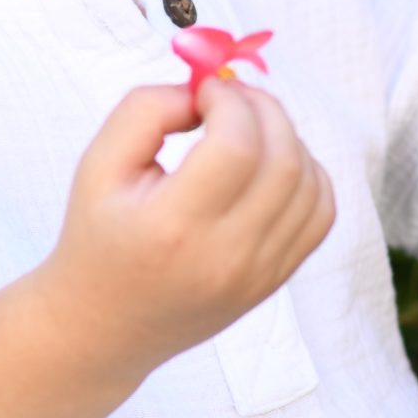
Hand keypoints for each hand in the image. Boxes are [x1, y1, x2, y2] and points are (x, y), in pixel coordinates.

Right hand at [44, 76, 336, 377]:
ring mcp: (258, 274)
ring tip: (247, 129)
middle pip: (283, 160)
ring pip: (310, 183)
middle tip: (230, 99)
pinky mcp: (274, 280)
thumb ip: (146, 110)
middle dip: (263, 109)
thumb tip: (205, 91)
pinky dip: (308, 174)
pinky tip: (270, 164)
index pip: (237, 147)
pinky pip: (321, 214)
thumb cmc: (98, 237)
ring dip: (287, 137)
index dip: (229, 101)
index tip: (204, 92)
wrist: (104, 325)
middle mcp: (225, 257)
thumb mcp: (96, 165)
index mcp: (173, 228)